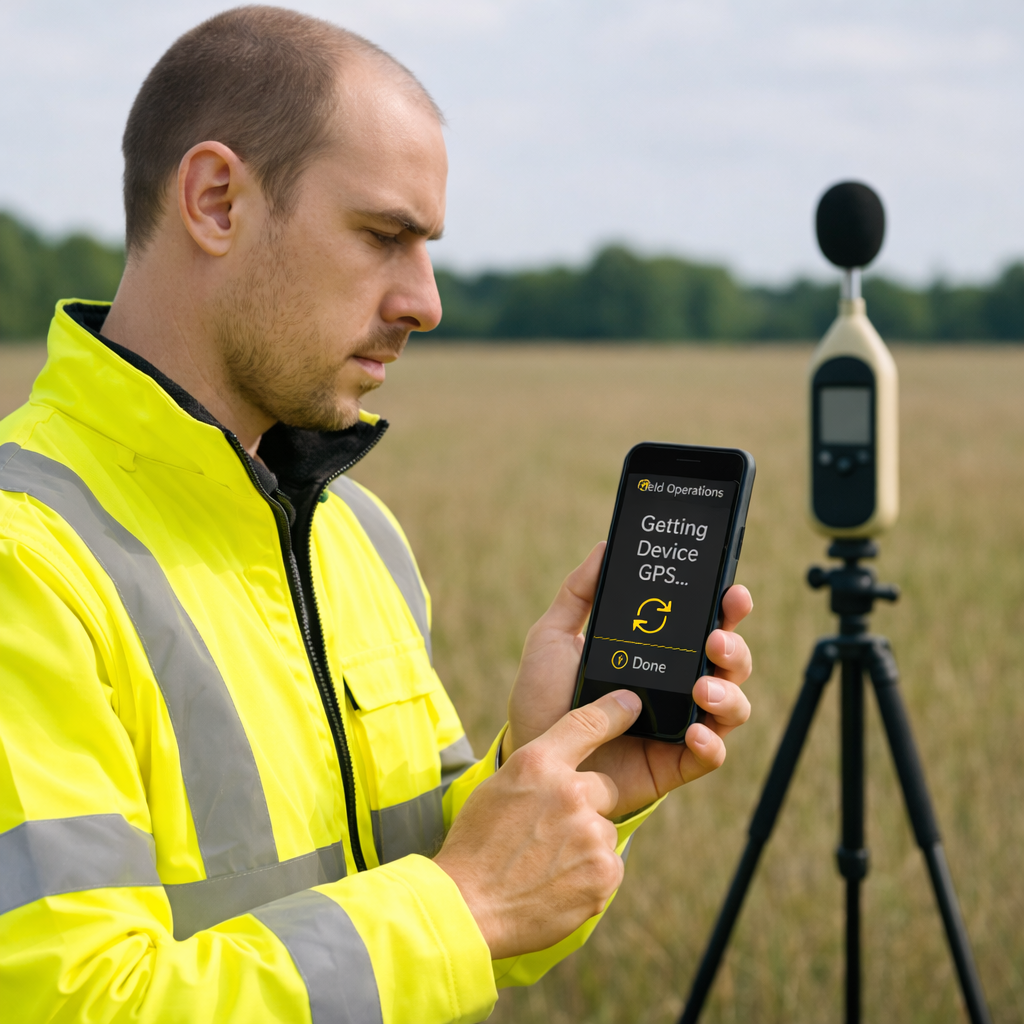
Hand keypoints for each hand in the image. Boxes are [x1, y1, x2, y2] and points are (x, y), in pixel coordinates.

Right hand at [434, 690, 641, 958]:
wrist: (467, 907)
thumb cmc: (477, 845)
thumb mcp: (499, 786)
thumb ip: (539, 770)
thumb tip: (568, 766)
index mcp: (538, 763)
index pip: (587, 723)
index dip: (614, 711)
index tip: (632, 703)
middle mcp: (570, 792)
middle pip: (605, 787)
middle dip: (587, 806)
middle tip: (551, 833)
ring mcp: (591, 834)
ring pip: (604, 830)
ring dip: (586, 844)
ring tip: (546, 864)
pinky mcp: (604, 872)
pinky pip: (608, 865)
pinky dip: (589, 875)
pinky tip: (557, 884)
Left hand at [504, 543, 752, 817]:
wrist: (532, 757)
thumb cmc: (543, 697)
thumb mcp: (552, 637)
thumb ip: (577, 592)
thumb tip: (604, 545)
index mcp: (656, 652)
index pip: (702, 624)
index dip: (725, 606)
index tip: (730, 590)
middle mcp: (676, 686)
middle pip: (729, 661)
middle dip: (734, 645)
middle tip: (716, 638)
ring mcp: (680, 725)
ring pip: (732, 706)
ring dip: (729, 693)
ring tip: (702, 688)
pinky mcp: (674, 764)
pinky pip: (710, 755)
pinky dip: (711, 744)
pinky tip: (695, 733)